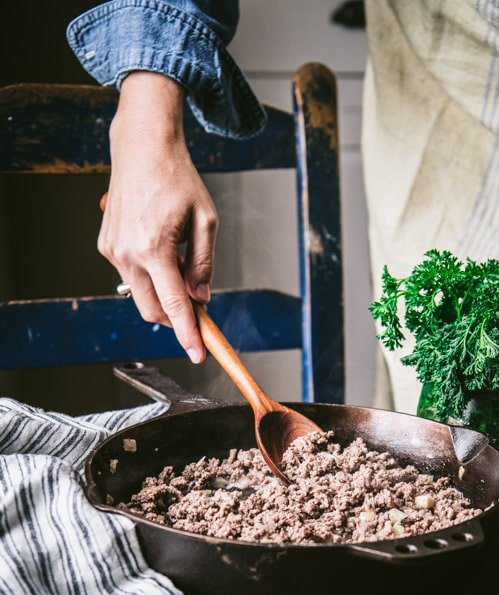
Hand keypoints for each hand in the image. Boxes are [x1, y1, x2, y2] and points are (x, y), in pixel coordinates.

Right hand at [99, 71, 217, 362]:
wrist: (142, 149)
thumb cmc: (178, 179)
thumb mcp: (205, 221)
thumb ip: (203, 264)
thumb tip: (200, 297)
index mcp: (155, 248)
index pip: (174, 306)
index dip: (188, 333)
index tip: (198, 353)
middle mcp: (128, 254)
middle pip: (154, 310)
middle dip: (177, 316)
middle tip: (198, 303)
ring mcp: (112, 251)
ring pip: (142, 295)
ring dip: (163, 293)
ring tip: (180, 263)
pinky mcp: (106, 246)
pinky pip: (131, 275)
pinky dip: (150, 276)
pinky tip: (161, 251)